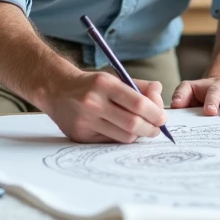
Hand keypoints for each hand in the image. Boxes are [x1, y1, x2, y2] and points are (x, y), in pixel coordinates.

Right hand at [40, 70, 165, 143]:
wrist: (56, 90)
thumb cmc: (91, 85)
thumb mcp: (113, 78)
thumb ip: (139, 86)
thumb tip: (159, 92)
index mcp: (104, 84)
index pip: (138, 104)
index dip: (155, 113)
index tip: (162, 117)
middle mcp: (93, 102)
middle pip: (133, 124)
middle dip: (151, 128)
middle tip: (157, 128)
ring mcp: (86, 121)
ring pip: (123, 136)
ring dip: (138, 135)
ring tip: (141, 129)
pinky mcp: (80, 136)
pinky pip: (110, 142)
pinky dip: (121, 138)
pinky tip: (122, 131)